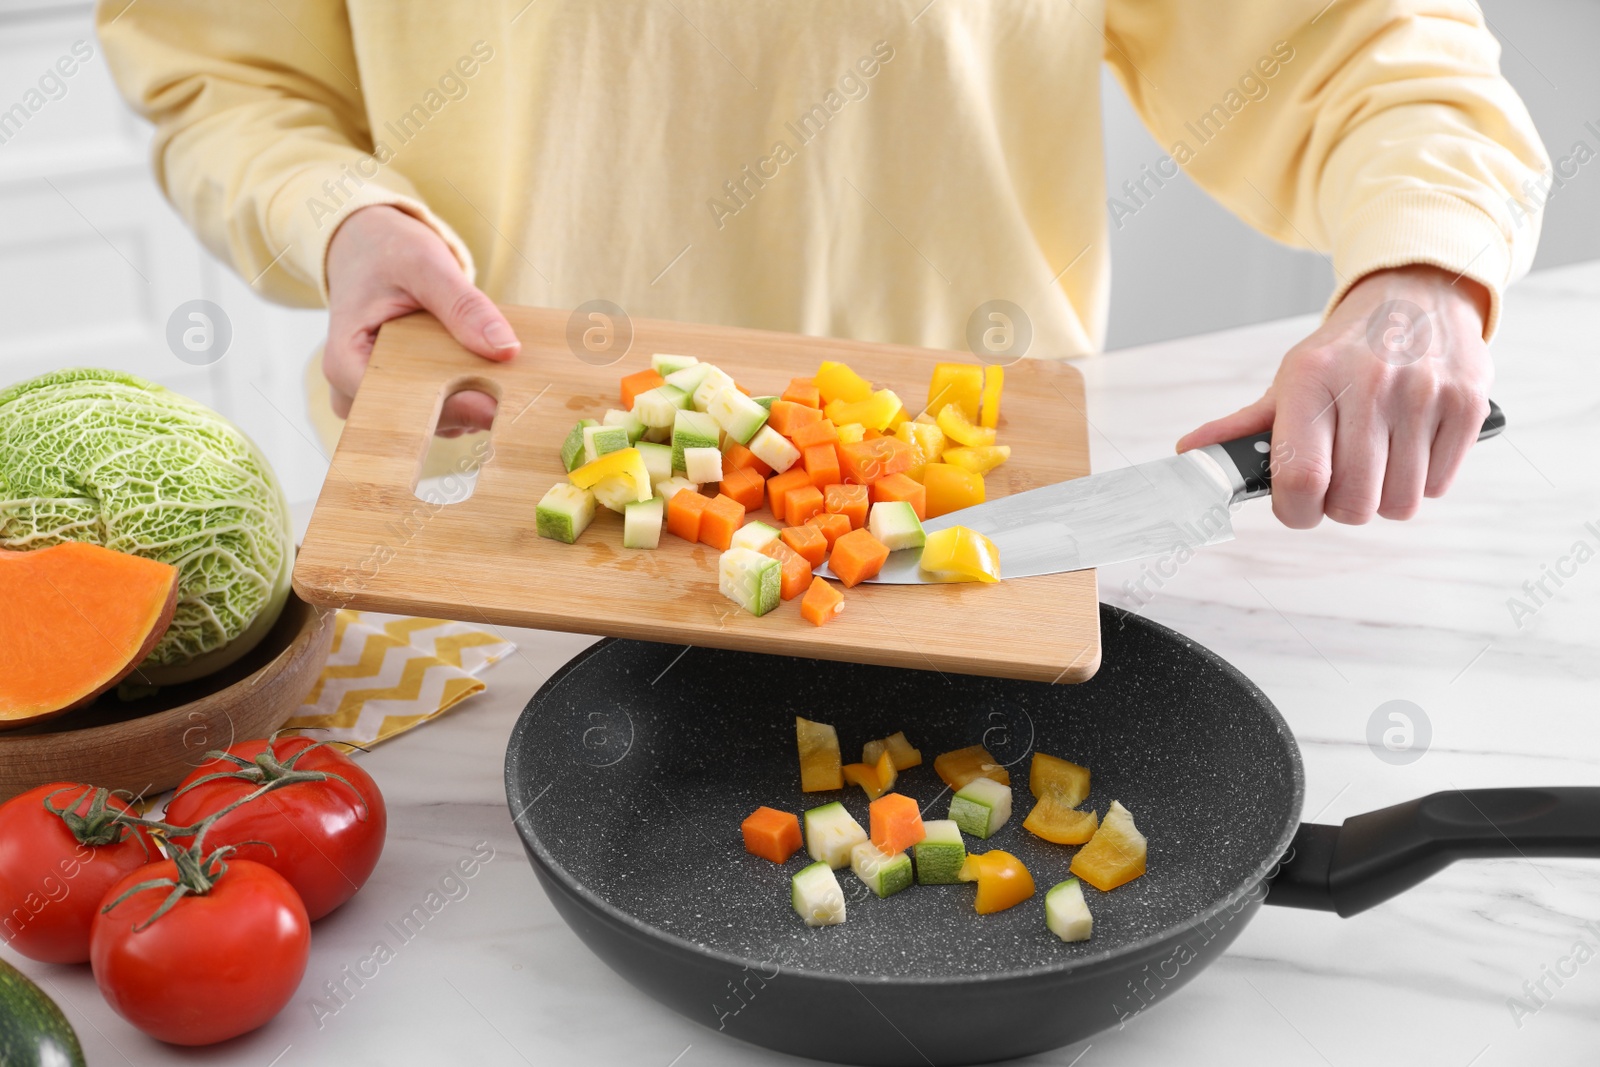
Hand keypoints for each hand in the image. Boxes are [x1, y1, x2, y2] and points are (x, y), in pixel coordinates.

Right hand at [324, 205, 517, 435]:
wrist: (370, 248)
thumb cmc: (387, 252)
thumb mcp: (425, 266)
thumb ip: (463, 306)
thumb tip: (507, 349)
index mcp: (345, 361)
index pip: (399, 404)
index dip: (450, 408)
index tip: (496, 405)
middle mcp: (356, 391)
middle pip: (419, 421)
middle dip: (467, 407)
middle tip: (515, 395)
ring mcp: (382, 396)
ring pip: (435, 421)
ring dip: (473, 404)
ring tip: (505, 380)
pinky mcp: (406, 394)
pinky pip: (444, 410)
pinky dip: (471, 395)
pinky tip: (494, 377)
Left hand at [1177, 264, 1493, 527]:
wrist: (1418, 294)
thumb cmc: (1348, 349)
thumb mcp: (1292, 377)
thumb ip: (1244, 424)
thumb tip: (1190, 453)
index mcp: (1311, 378)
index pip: (1301, 478)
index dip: (1296, 511)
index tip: (1297, 508)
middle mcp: (1368, 384)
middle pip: (1354, 503)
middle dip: (1341, 507)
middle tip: (1340, 482)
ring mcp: (1422, 394)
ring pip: (1399, 503)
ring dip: (1383, 498)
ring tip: (1376, 463)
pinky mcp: (1466, 405)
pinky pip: (1438, 485)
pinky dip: (1421, 481)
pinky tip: (1409, 448)